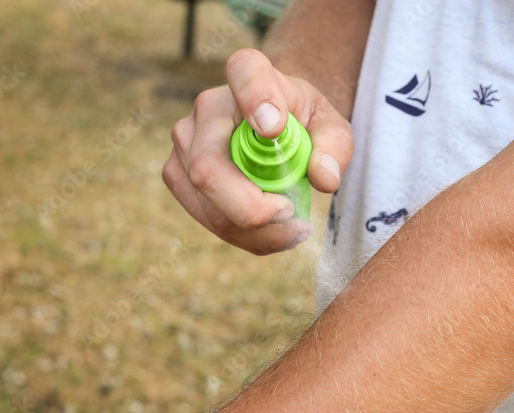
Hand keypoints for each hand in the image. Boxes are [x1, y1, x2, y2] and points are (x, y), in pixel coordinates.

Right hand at [163, 48, 354, 254]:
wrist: (276, 132)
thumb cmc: (303, 126)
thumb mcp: (332, 128)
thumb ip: (335, 148)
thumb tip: (323, 178)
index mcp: (249, 75)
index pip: (245, 74)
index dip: (256, 100)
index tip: (274, 129)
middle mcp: (207, 106)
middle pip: (209, 170)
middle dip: (253, 209)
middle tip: (292, 214)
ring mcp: (184, 143)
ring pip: (209, 206)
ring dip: (258, 232)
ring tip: (293, 227)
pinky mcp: (179, 177)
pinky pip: (209, 220)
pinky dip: (248, 237)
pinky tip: (273, 232)